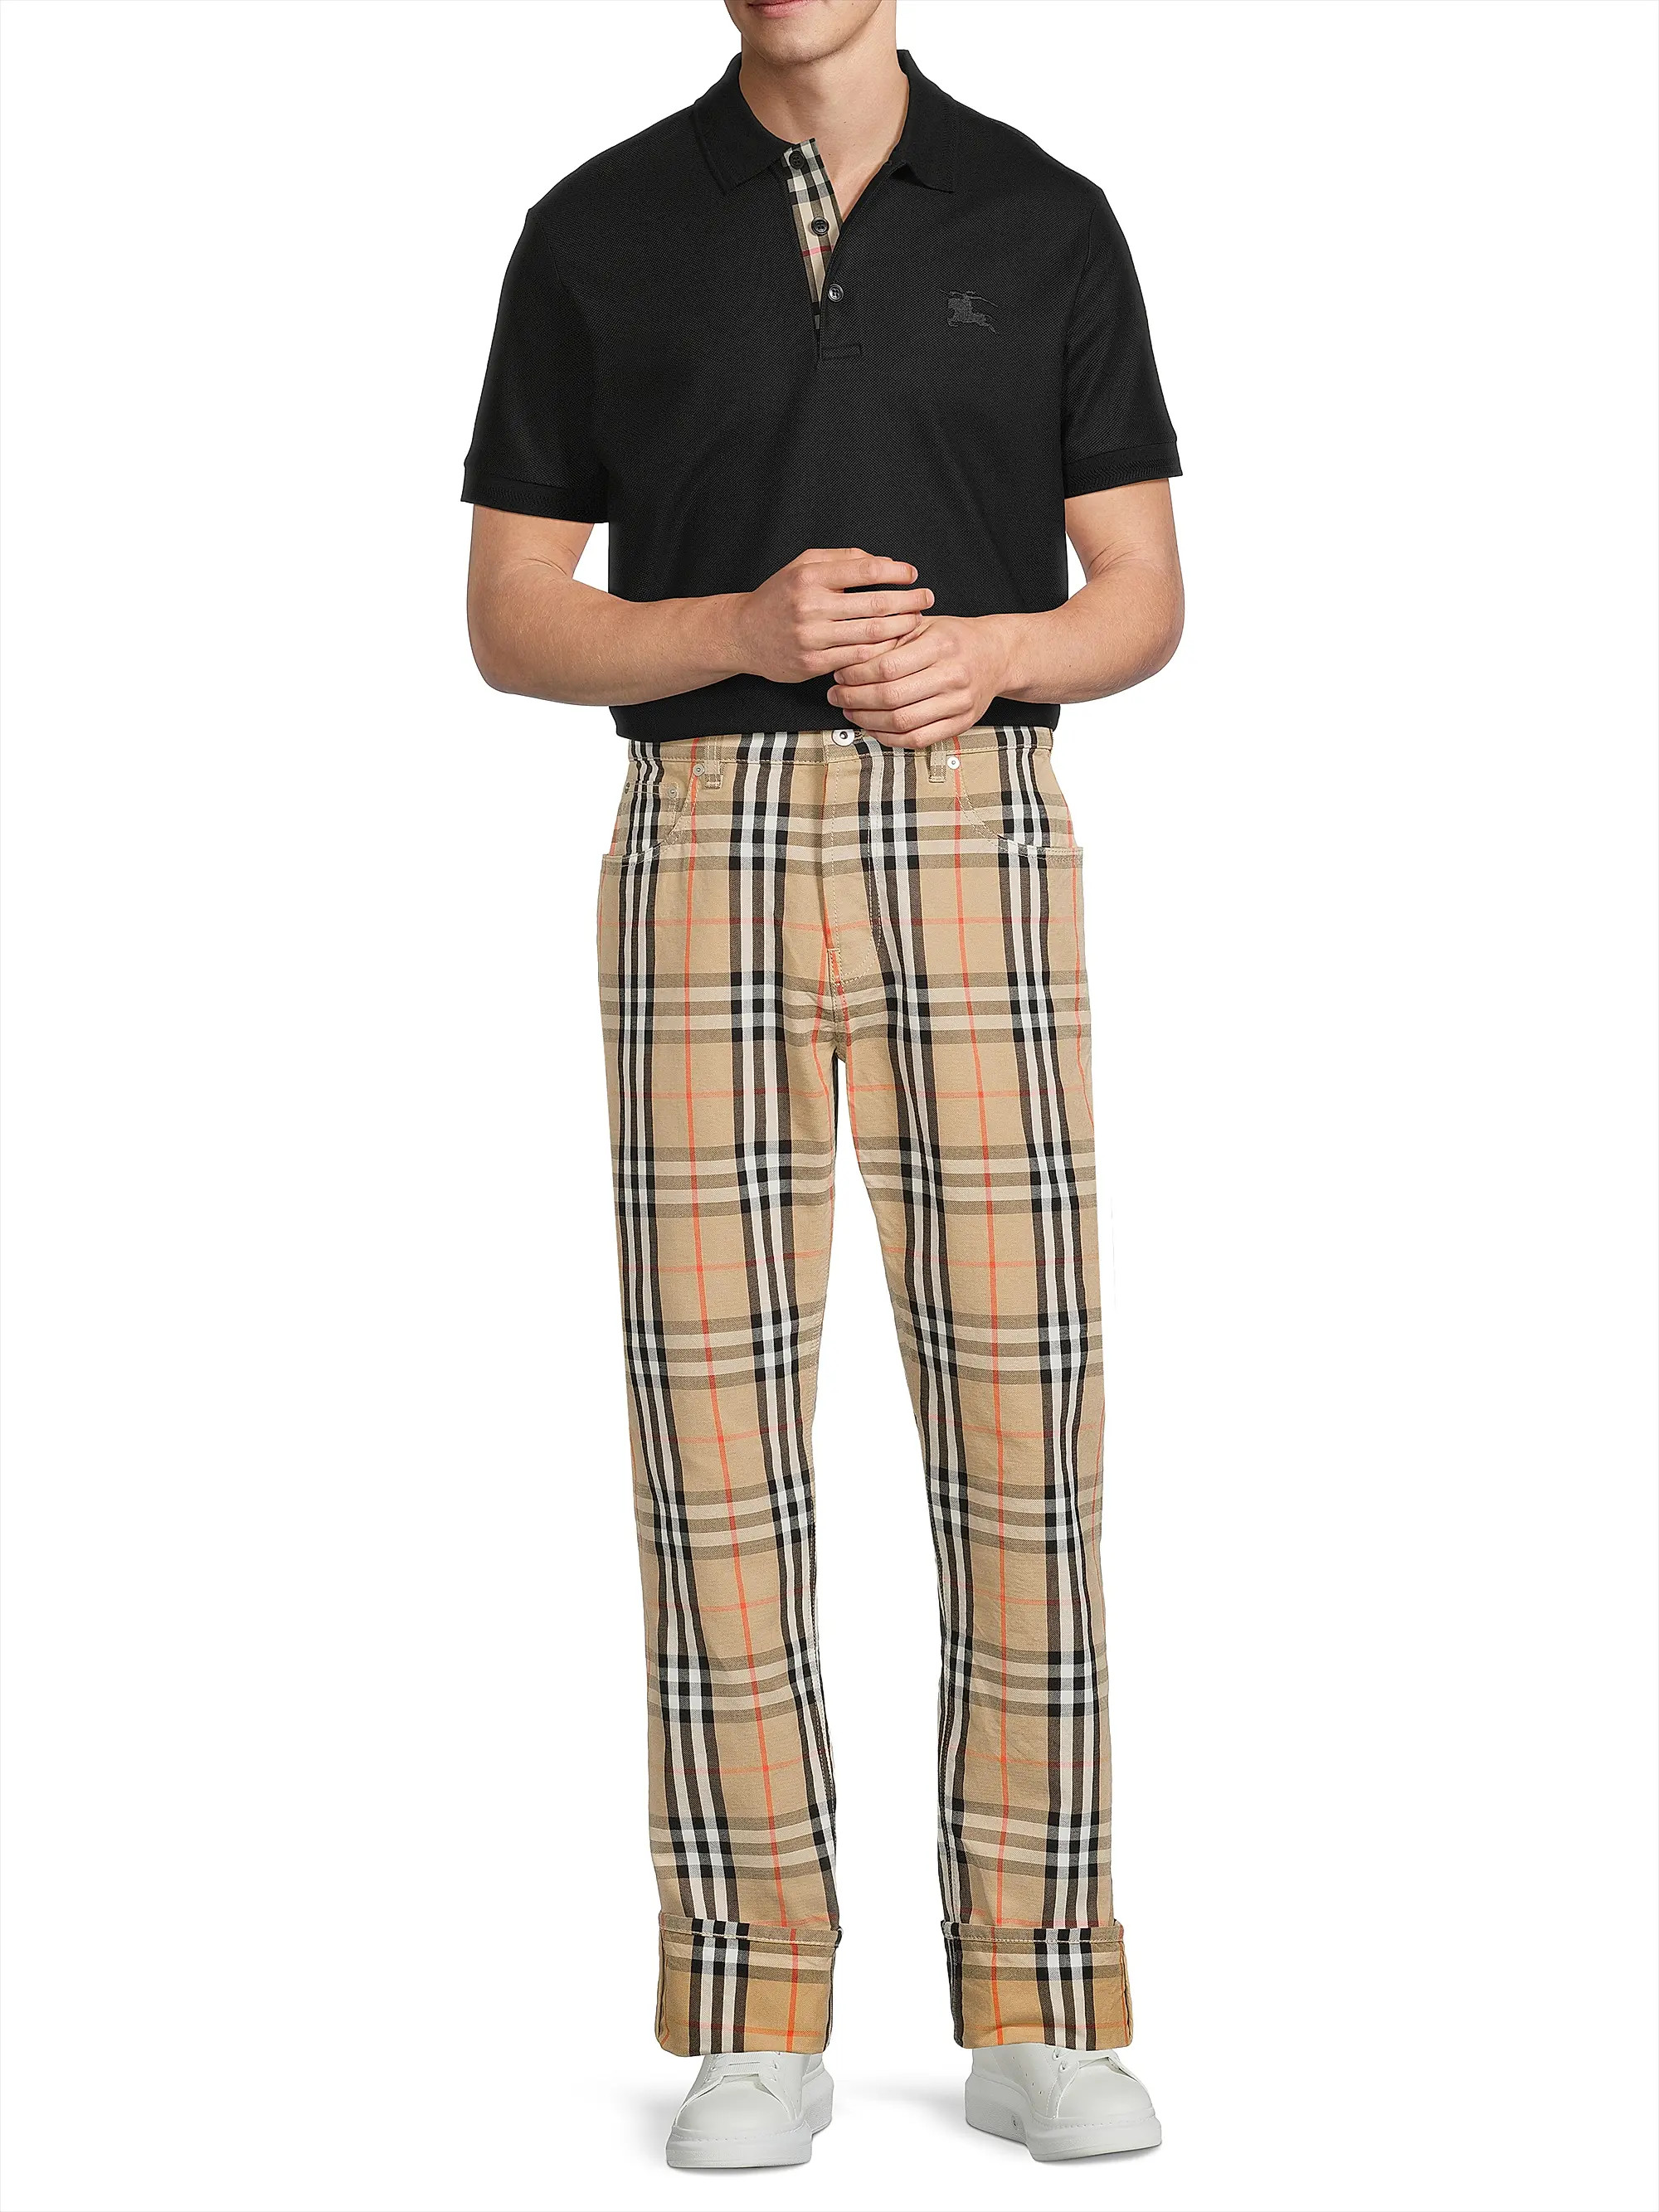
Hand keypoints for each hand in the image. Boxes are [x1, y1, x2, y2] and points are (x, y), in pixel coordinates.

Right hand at [730, 548, 934, 686]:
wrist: (742, 634)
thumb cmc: (779, 596)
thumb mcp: (803, 565)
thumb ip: (843, 559)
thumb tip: (884, 562)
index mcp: (810, 576)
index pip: (866, 570)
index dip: (896, 572)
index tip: (912, 574)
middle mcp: (810, 606)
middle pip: (875, 604)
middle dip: (908, 601)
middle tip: (927, 598)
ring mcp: (811, 638)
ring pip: (870, 634)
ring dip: (900, 628)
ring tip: (916, 621)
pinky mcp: (812, 664)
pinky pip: (857, 659)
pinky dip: (881, 652)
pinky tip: (894, 645)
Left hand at [825, 615, 1012, 748]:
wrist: (997, 655)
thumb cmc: (955, 638)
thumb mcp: (924, 625)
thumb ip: (890, 638)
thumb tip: (850, 657)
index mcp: (941, 645)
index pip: (887, 666)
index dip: (857, 675)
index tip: (840, 675)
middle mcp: (953, 675)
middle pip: (892, 697)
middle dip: (855, 699)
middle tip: (836, 695)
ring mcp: (959, 703)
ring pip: (902, 722)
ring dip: (868, 720)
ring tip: (850, 711)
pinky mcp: (961, 723)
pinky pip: (918, 739)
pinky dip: (889, 738)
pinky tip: (873, 727)